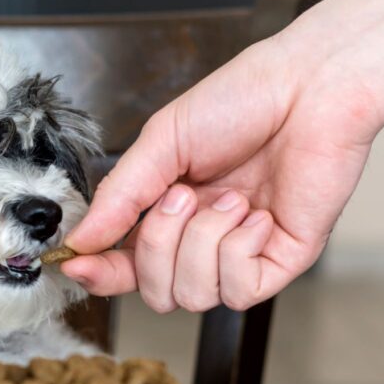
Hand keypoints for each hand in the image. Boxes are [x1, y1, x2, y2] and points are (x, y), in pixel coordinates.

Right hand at [62, 38, 376, 311]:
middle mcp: (204, 239)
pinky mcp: (281, 260)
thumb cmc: (242, 100)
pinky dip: (237, 250)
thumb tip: (81, 239)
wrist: (308, 86)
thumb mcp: (162, 142)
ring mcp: (242, 253)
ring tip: (228, 197)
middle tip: (180, 196)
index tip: (74, 263)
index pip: (127, 264)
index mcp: (172, 211)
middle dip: (158, 246)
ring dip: (201, 242)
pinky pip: (239, 292)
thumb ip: (120, 196)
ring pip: (195, 296)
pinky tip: (254, 214)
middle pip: (156, 291)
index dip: (99, 273)